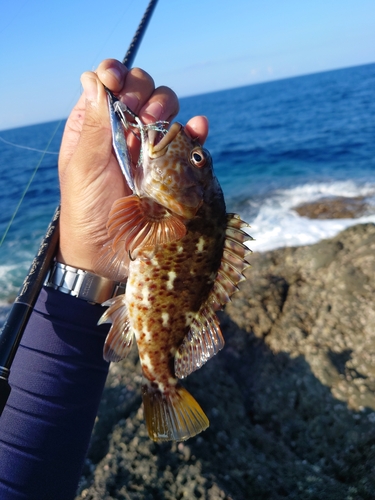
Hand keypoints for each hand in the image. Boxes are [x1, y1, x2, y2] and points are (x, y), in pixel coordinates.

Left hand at [57, 58, 208, 272]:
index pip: (108, 83)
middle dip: (143, 93)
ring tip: (159, 127)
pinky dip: (196, 129)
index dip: (115, 74)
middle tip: (140, 116)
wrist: (109, 251)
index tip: (116, 80)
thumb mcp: (84, 166)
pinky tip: (198, 128)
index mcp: (95, 124)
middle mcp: (123, 130)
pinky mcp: (172, 166)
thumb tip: (93, 77)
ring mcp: (150, 147)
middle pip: (141, 89)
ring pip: (166, 108)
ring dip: (167, 108)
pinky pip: (189, 140)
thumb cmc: (87, 209)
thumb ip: (93, 124)